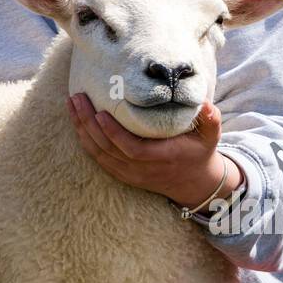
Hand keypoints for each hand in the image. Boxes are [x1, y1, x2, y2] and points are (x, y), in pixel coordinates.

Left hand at [67, 93, 243, 210]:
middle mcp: (141, 169)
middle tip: (77, 99)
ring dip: (82, 129)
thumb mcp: (210, 136)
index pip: (132, 149)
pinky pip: (98, 159)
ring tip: (72, 104)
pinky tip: (76, 121)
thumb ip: (210, 119)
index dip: (114, 134)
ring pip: (98, 154)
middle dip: (89, 124)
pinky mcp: (122, 174)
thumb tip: (206, 103)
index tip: (101, 113)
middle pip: (108, 149)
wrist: (192, 183)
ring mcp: (129, 174)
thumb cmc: (199, 152)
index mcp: (161, 158)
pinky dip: (85, 140)